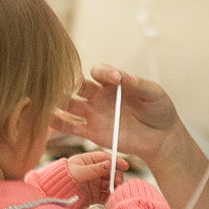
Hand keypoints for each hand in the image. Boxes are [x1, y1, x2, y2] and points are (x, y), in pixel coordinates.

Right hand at [52, 65, 183, 165]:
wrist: (161, 137)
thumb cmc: (159, 110)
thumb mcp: (152, 93)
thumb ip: (137, 84)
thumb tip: (121, 77)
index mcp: (112, 82)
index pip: (98, 71)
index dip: (103, 72)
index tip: (115, 79)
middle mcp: (98, 95)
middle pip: (76, 85)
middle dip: (67, 83)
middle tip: (61, 83)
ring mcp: (93, 113)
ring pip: (68, 105)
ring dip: (57, 102)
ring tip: (48, 101)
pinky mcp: (91, 132)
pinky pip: (69, 127)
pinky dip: (57, 124)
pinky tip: (46, 120)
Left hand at [65, 149, 128, 206]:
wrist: (55, 195)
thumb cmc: (63, 179)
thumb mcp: (78, 172)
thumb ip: (94, 169)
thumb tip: (109, 164)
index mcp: (88, 161)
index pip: (105, 159)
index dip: (116, 161)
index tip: (125, 165)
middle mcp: (93, 172)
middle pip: (111, 172)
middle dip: (116, 176)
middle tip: (118, 181)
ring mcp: (95, 184)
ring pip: (110, 184)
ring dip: (115, 186)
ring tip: (114, 190)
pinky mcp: (95, 196)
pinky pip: (106, 195)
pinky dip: (110, 197)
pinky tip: (111, 197)